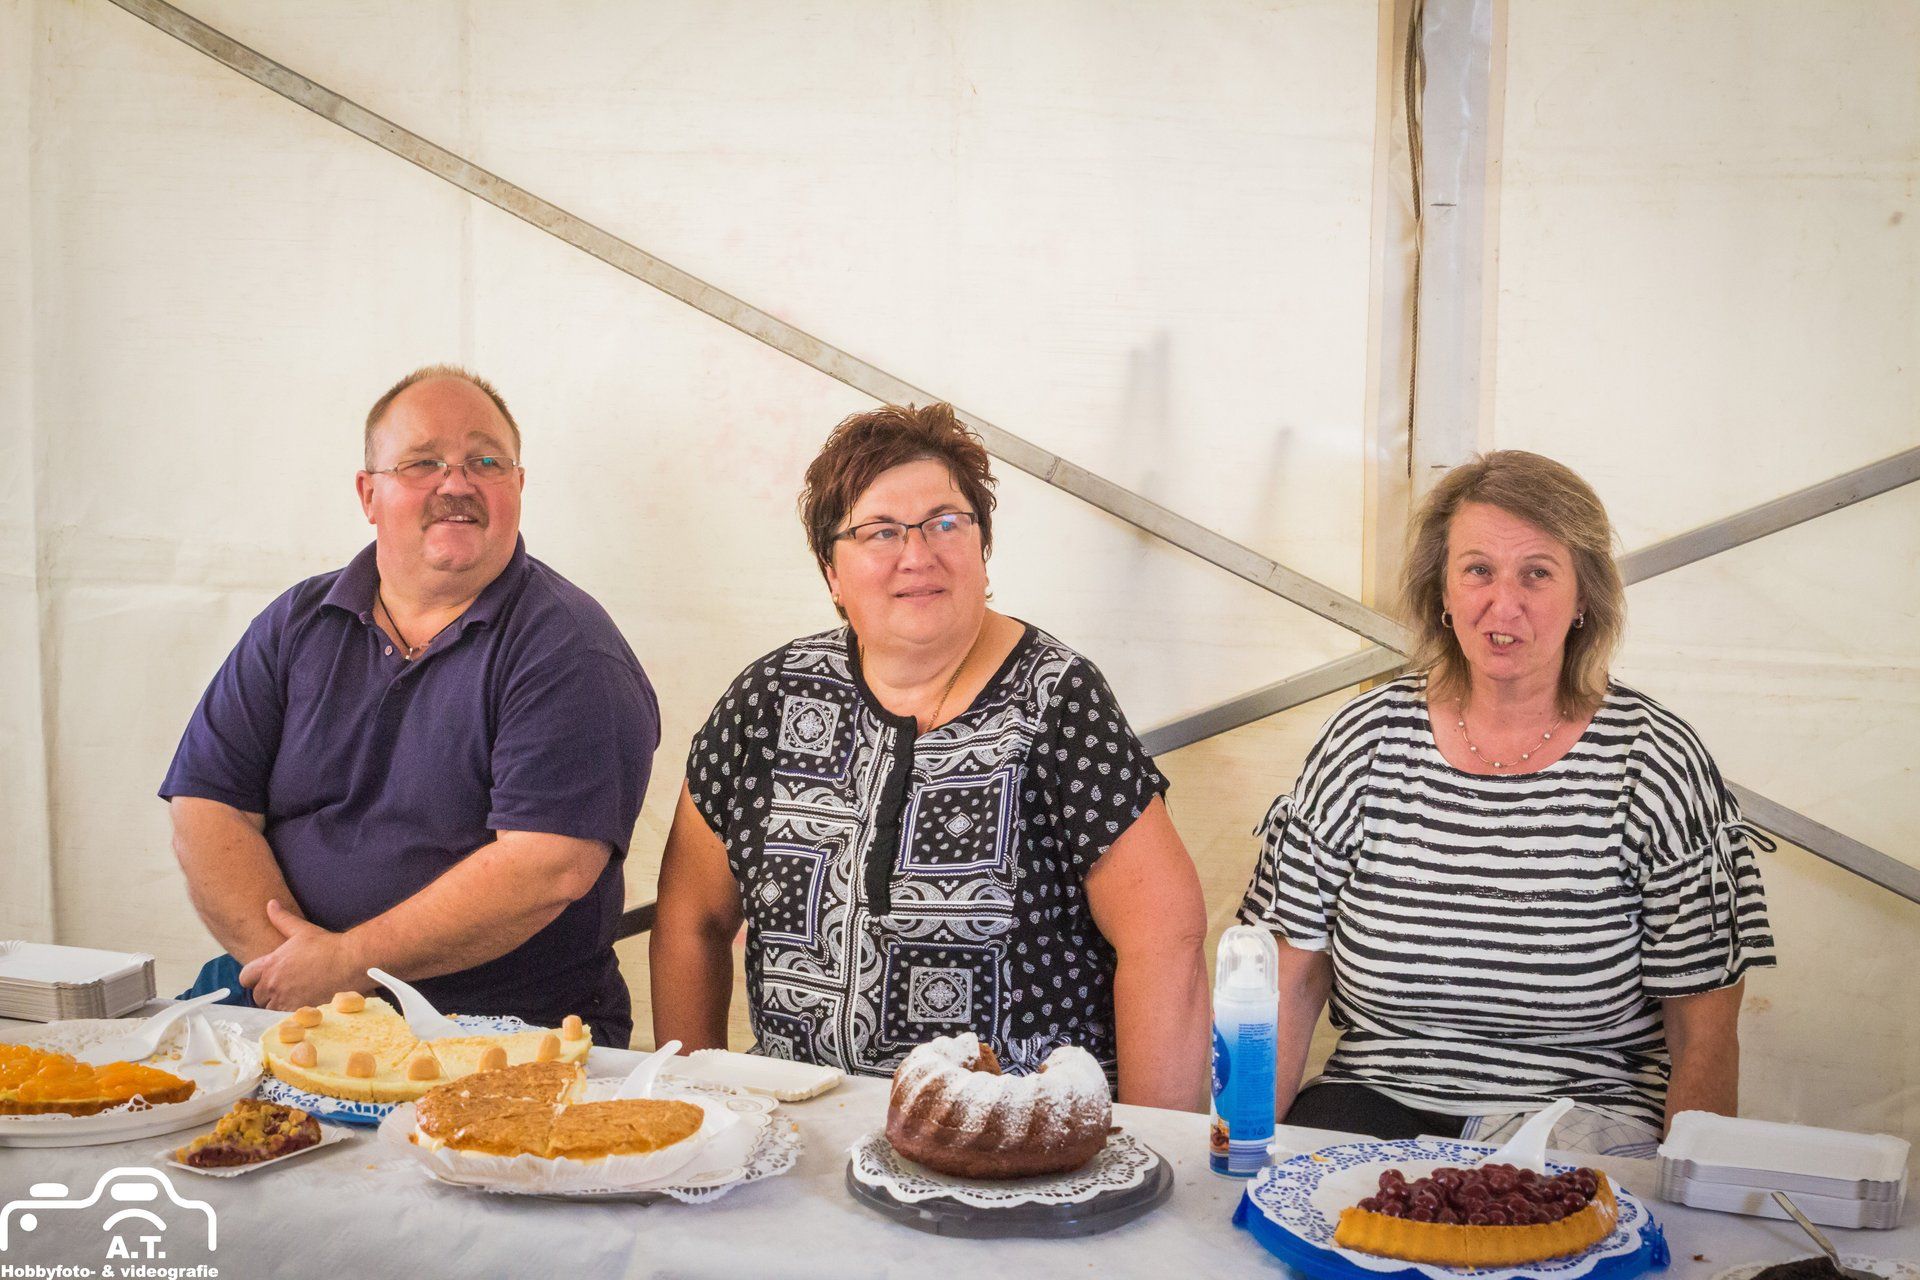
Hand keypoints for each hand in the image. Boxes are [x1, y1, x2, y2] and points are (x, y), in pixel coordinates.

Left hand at [237, 900, 373, 1010]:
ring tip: (294, 997)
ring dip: (278, 1005)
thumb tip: (270, 904)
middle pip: (257, 996)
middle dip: (267, 993)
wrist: (351, 962)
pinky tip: (303, 1005)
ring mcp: (285, 1000)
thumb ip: (282, 919)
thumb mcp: (302, 930)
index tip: (265, 977)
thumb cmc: (328, 946)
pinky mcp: (298, 1011)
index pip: (245, 977)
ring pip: (269, 1009)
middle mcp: (273, 984)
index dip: (253, 978)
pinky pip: (284, 1018)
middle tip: (284, 988)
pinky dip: (290, 1014)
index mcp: (271, 964)